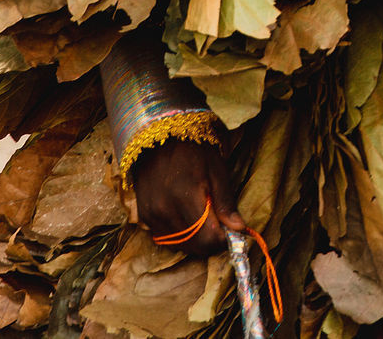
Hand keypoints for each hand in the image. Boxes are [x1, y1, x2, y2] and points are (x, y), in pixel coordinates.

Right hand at [129, 138, 243, 255]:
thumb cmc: (193, 150)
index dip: (223, 239)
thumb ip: (225, 203)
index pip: (208, 240)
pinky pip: (165, 238)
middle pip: (194, 246)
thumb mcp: (216, 171)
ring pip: (179, 245)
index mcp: (185, 197)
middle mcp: (164, 210)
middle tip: (217, 223)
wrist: (159, 136)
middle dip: (211, 241)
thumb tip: (239, 229)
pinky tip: (185, 217)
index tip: (229, 229)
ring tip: (201, 217)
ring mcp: (151, 215)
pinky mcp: (143, 216)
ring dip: (195, 239)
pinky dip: (179, 235)